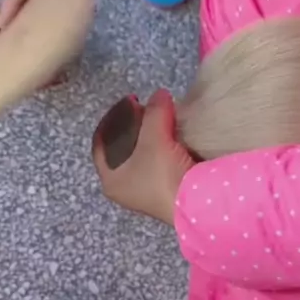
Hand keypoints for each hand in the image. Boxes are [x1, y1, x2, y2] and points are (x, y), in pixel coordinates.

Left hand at [93, 91, 193, 225]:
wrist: (198, 205)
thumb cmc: (162, 174)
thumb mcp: (154, 138)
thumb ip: (154, 113)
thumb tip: (160, 94)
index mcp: (111, 180)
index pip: (101, 143)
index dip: (113, 118)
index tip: (129, 101)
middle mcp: (125, 189)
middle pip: (122, 149)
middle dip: (134, 126)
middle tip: (147, 109)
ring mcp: (147, 193)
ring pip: (142, 157)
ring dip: (150, 138)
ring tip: (162, 119)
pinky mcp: (167, 194)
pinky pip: (159, 164)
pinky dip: (163, 149)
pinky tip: (174, 137)